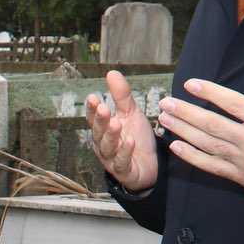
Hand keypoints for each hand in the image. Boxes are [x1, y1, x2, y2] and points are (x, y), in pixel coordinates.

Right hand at [83, 70, 159, 191]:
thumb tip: (111, 72)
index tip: (93, 97)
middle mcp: (103, 145)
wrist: (151, 165)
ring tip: (116, 123)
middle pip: (98, 132)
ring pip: (107, 147)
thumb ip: (121, 96)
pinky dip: (125, 152)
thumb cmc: (136, 137)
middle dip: (100, 121)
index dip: (92, 110)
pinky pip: (121, 162)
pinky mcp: (124, 171)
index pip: (94, 119)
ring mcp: (112, 159)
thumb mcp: (131, 113)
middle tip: (103, 108)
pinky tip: (130, 141)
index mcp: (103, 130)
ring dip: (111, 135)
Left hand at [157, 53, 243, 198]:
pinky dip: (192, 157)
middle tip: (165, 102)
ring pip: (208, 145)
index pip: (234, 104)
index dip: (211, 92)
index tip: (191, 83)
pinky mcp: (242, 178)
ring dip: (183, 131)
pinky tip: (176, 147)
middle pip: (213, 125)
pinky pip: (212, 167)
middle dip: (186, 112)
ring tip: (164, 118)